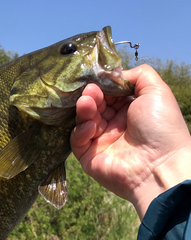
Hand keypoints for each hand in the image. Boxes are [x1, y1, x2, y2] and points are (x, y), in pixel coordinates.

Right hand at [70, 64, 190, 218]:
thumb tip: (114, 74)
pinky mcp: (89, 157)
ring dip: (84, 109)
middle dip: (91, 96)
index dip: (103, 86)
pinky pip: (78, 141)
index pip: (108, 94)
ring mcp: (101, 142)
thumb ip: (138, 75)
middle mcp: (115, 126)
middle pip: (95, 106)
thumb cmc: (161, 126)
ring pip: (84, 121)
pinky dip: (81, 131)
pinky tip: (91, 126)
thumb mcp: (156, 91)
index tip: (98, 80)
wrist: (159, 164)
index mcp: (130, 111)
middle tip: (91, 91)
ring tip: (87, 102)